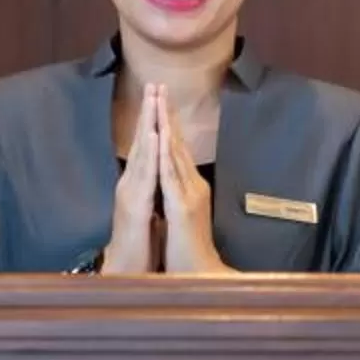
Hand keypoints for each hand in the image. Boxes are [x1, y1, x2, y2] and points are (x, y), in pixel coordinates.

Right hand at [101, 84, 163, 273]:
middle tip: (154, 84)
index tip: (158, 97)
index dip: (151, 122)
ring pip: (140, 153)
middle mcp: (131, 183)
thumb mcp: (148, 210)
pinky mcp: (135, 205)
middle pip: (140, 142)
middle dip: (147, 113)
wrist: (126, 269)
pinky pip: (144, 176)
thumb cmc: (139, 243)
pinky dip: (148, 154)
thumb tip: (157, 175)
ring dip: (146, 125)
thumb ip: (151, 191)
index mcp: (137, 183)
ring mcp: (131, 193)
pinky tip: (153, 136)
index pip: (145, 147)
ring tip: (152, 100)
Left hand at [155, 93, 231, 274]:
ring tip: (159, 100)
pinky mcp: (182, 207)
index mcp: (188, 187)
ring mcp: (188, 195)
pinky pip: (171, 177)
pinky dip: (166, 155)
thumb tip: (173, 185)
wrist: (200, 274)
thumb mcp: (180, 217)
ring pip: (175, 153)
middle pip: (177, 143)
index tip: (159, 100)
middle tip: (159, 85)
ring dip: (166, 125)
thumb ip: (178, 198)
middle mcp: (191, 185)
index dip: (167, 123)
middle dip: (166, 114)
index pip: (176, 149)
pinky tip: (161, 137)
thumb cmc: (188, 250)